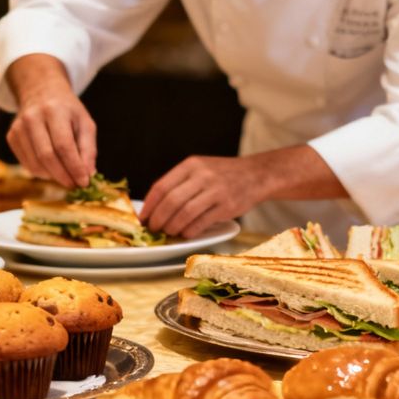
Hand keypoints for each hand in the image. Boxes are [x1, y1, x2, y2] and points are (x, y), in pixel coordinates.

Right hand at [3, 54, 96, 186]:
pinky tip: (52, 168)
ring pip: (35, 164)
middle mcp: (33, 117)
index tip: (84, 182)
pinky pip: (27, 164)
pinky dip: (42, 172)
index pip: (63, 145)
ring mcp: (19, 127)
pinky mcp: (11, 137)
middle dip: (63, 176)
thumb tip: (88, 175)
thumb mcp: (85, 123)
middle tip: (75, 186)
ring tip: (66, 176)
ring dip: (53, 177)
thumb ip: (88, 149)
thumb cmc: (67, 110)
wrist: (40, 92)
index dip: (74, 167)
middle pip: (47, 156)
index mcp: (55, 110)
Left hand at [141, 156, 260, 238]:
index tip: (142, 218)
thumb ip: (180, 183)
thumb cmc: (223, 175)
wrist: (256, 174)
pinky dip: (190, 231)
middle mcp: (202, 176)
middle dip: (158, 220)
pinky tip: (187, 233)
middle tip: (154, 229)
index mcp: (191, 165)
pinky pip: (202, 222)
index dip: (149, 206)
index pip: (161, 186)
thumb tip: (154, 208)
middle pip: (171, 201)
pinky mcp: (227, 206)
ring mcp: (216, 191)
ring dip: (173, 227)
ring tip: (169, 232)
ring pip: (185, 213)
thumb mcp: (201, 168)